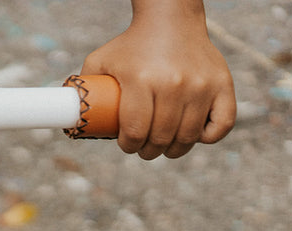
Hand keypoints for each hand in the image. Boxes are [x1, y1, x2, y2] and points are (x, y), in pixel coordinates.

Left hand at [81, 10, 235, 158]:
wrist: (170, 19)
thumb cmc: (130, 46)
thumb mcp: (100, 62)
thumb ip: (83, 89)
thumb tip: (68, 120)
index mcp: (141, 80)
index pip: (136, 131)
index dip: (129, 146)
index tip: (126, 145)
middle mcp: (174, 84)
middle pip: (161, 138)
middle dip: (148, 151)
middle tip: (144, 148)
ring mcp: (201, 85)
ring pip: (188, 137)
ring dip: (174, 150)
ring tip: (164, 145)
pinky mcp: (223, 85)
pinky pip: (221, 126)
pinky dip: (207, 138)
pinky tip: (194, 135)